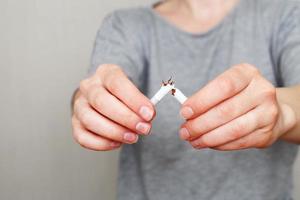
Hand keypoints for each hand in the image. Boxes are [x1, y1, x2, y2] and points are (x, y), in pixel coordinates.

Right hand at [72, 64, 154, 150]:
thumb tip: (147, 117)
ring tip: (132, 137)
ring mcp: (79, 105)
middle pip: (101, 101)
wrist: (108, 97)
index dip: (134, 99)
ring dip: (114, 132)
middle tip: (143, 128)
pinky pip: (83, 137)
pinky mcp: (75, 123)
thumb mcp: (135, 91)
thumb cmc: (123, 95)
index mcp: (105, 73)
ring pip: (89, 119)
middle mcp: (88, 87)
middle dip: (126, 118)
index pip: (116, 83)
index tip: (149, 114)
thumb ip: (142, 103)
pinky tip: (117, 143)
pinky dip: (101, 143)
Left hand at [179, 63, 295, 150]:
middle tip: (184, 132)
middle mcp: (262, 91)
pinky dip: (219, 145)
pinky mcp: (267, 133)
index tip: (184, 112)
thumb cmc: (239, 96)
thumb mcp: (225, 88)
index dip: (201, 101)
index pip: (223, 87)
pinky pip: (239, 142)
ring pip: (233, 130)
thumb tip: (186, 114)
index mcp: (247, 74)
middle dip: (199, 124)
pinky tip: (208, 143)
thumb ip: (207, 98)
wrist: (271, 110)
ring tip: (193, 140)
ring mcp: (268, 113)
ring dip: (208, 138)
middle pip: (225, 111)